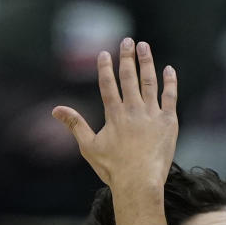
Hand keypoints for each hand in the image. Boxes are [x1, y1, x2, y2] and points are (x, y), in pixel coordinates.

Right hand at [53, 39, 176, 192]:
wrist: (139, 184)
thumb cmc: (114, 170)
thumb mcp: (89, 147)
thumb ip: (75, 125)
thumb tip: (55, 110)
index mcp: (114, 115)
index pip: (108, 84)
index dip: (106, 67)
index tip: (105, 54)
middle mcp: (133, 110)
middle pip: (129, 77)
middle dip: (127, 56)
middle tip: (127, 40)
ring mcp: (152, 115)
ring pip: (149, 82)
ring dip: (146, 62)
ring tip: (144, 47)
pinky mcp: (168, 123)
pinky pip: (170, 97)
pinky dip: (170, 82)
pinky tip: (169, 69)